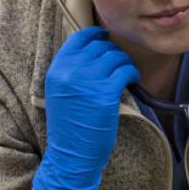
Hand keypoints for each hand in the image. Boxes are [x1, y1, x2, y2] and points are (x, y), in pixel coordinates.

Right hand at [32, 27, 139, 189]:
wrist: (71, 154)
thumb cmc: (68, 125)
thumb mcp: (59, 92)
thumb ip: (70, 70)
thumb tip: (96, 48)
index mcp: (56, 70)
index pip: (78, 38)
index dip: (95, 36)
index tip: (104, 39)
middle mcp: (70, 72)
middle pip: (99, 46)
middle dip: (112, 52)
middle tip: (117, 64)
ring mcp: (88, 81)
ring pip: (114, 56)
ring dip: (123, 62)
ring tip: (125, 73)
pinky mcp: (105, 93)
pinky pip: (125, 70)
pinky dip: (132, 72)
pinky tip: (131, 79)